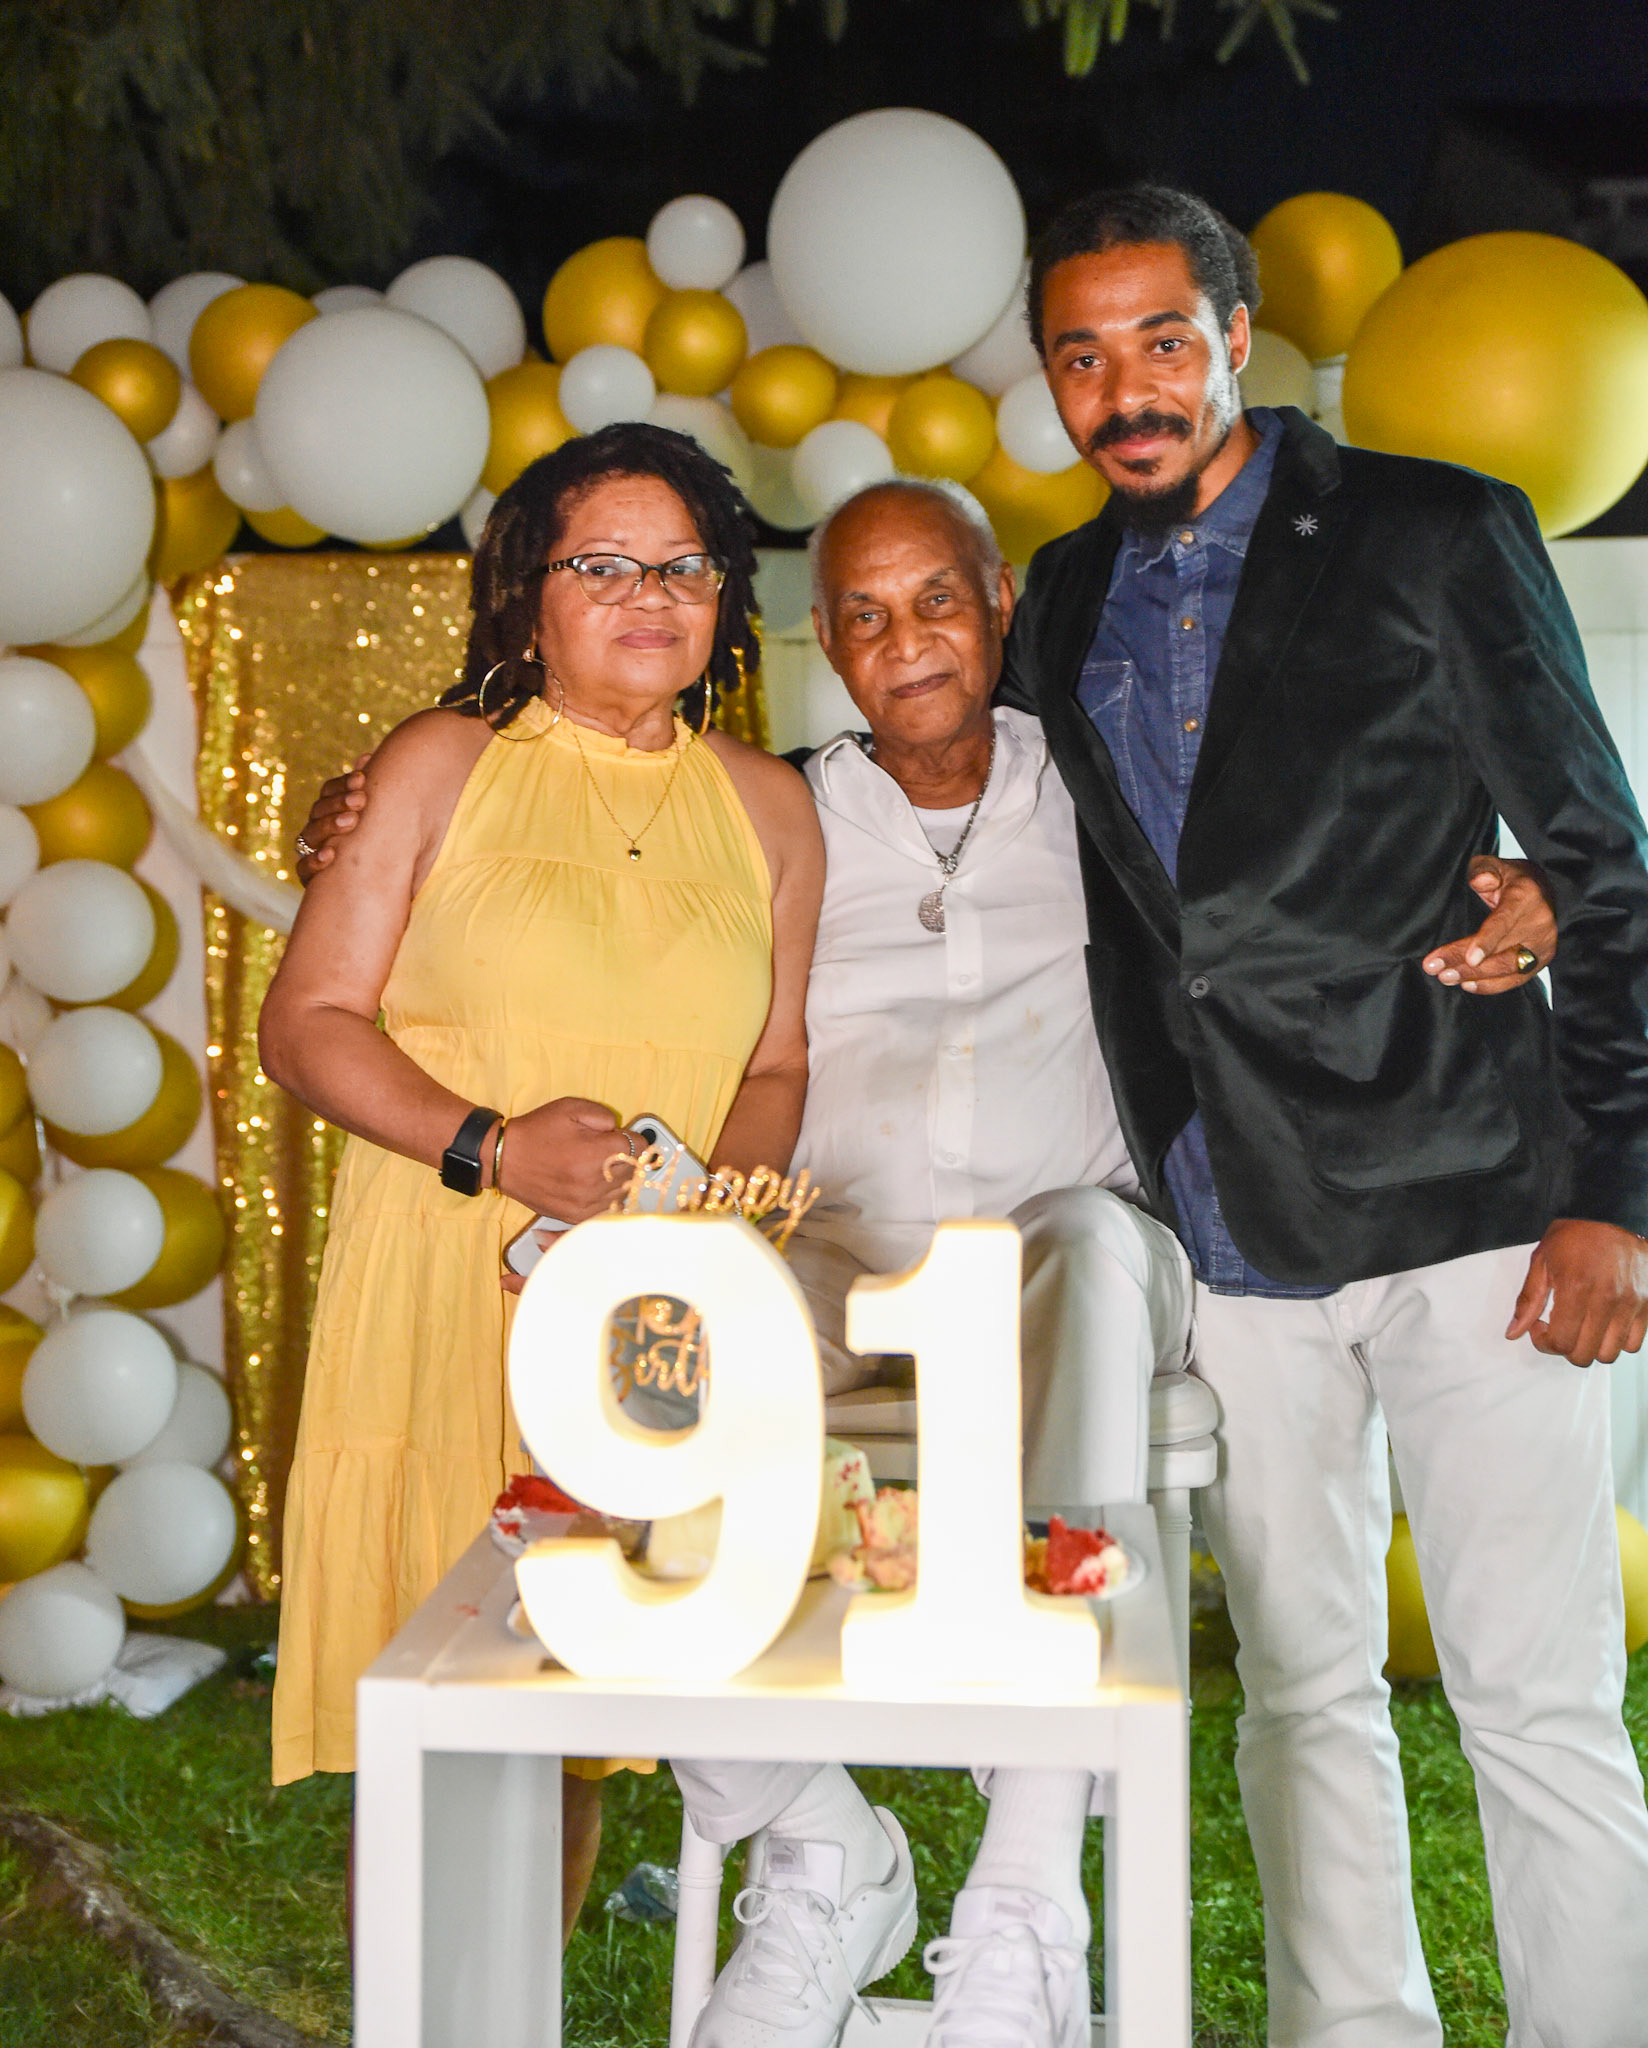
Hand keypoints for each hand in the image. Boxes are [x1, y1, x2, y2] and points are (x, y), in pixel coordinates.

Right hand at [295, 754, 371, 881]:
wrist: (376, 890)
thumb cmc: (380, 846)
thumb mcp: (379, 816)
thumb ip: (371, 788)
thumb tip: (366, 757)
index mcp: (331, 812)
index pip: (328, 792)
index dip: (343, 784)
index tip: (362, 778)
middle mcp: (318, 830)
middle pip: (318, 810)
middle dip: (339, 803)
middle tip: (361, 800)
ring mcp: (311, 852)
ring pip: (310, 834)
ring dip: (330, 826)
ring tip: (352, 821)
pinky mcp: (311, 878)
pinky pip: (304, 868)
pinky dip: (315, 861)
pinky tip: (331, 855)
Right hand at [496, 1098, 633, 1225]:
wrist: (504, 1159)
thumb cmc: (537, 1131)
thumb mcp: (570, 1108)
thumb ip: (604, 1116)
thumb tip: (621, 1131)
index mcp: (596, 1154)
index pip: (639, 1149)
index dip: (632, 1138)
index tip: (619, 1136)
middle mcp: (594, 1183)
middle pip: (634, 1171)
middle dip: (627, 1158)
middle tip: (608, 1149)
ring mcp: (586, 1203)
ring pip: (625, 1192)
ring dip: (620, 1179)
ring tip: (601, 1167)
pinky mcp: (577, 1216)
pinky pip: (608, 1209)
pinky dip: (609, 1197)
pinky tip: (597, 1185)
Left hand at [1422, 855, 1556, 993]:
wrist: (1542, 891)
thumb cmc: (1510, 878)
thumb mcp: (1494, 865)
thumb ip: (1483, 869)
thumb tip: (1479, 881)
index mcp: (1526, 897)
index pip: (1505, 922)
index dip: (1487, 941)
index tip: (1470, 958)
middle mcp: (1539, 923)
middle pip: (1501, 949)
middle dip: (1465, 962)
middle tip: (1435, 969)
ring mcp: (1543, 944)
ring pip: (1508, 968)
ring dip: (1475, 976)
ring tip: (1445, 977)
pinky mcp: (1541, 961)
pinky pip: (1516, 979)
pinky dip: (1492, 985)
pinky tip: (1467, 985)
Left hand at [1506, 1218, 1647, 1364]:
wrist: (1614, 1214)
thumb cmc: (1576, 1235)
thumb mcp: (1542, 1260)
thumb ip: (1528, 1300)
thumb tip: (1513, 1333)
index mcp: (1577, 1288)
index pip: (1561, 1342)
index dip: (1544, 1342)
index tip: (1540, 1328)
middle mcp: (1607, 1300)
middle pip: (1584, 1355)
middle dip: (1565, 1348)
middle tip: (1560, 1329)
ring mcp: (1631, 1304)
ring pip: (1609, 1354)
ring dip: (1590, 1347)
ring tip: (1582, 1327)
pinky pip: (1633, 1344)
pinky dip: (1616, 1342)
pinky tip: (1604, 1324)